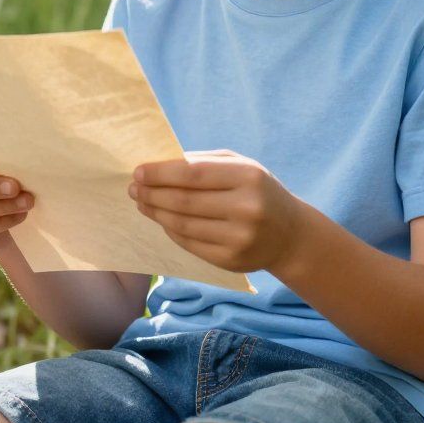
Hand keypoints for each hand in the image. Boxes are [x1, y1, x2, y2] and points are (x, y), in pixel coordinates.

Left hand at [127, 149, 305, 274]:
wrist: (290, 234)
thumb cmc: (257, 190)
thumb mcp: (241, 166)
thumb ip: (204, 162)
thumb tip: (159, 165)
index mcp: (248, 177)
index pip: (193, 173)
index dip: (161, 173)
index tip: (138, 171)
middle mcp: (246, 208)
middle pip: (184, 201)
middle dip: (153, 194)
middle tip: (133, 188)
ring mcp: (239, 238)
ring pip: (183, 225)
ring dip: (156, 213)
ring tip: (142, 203)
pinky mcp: (231, 260)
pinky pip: (190, 244)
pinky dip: (171, 230)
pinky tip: (161, 220)